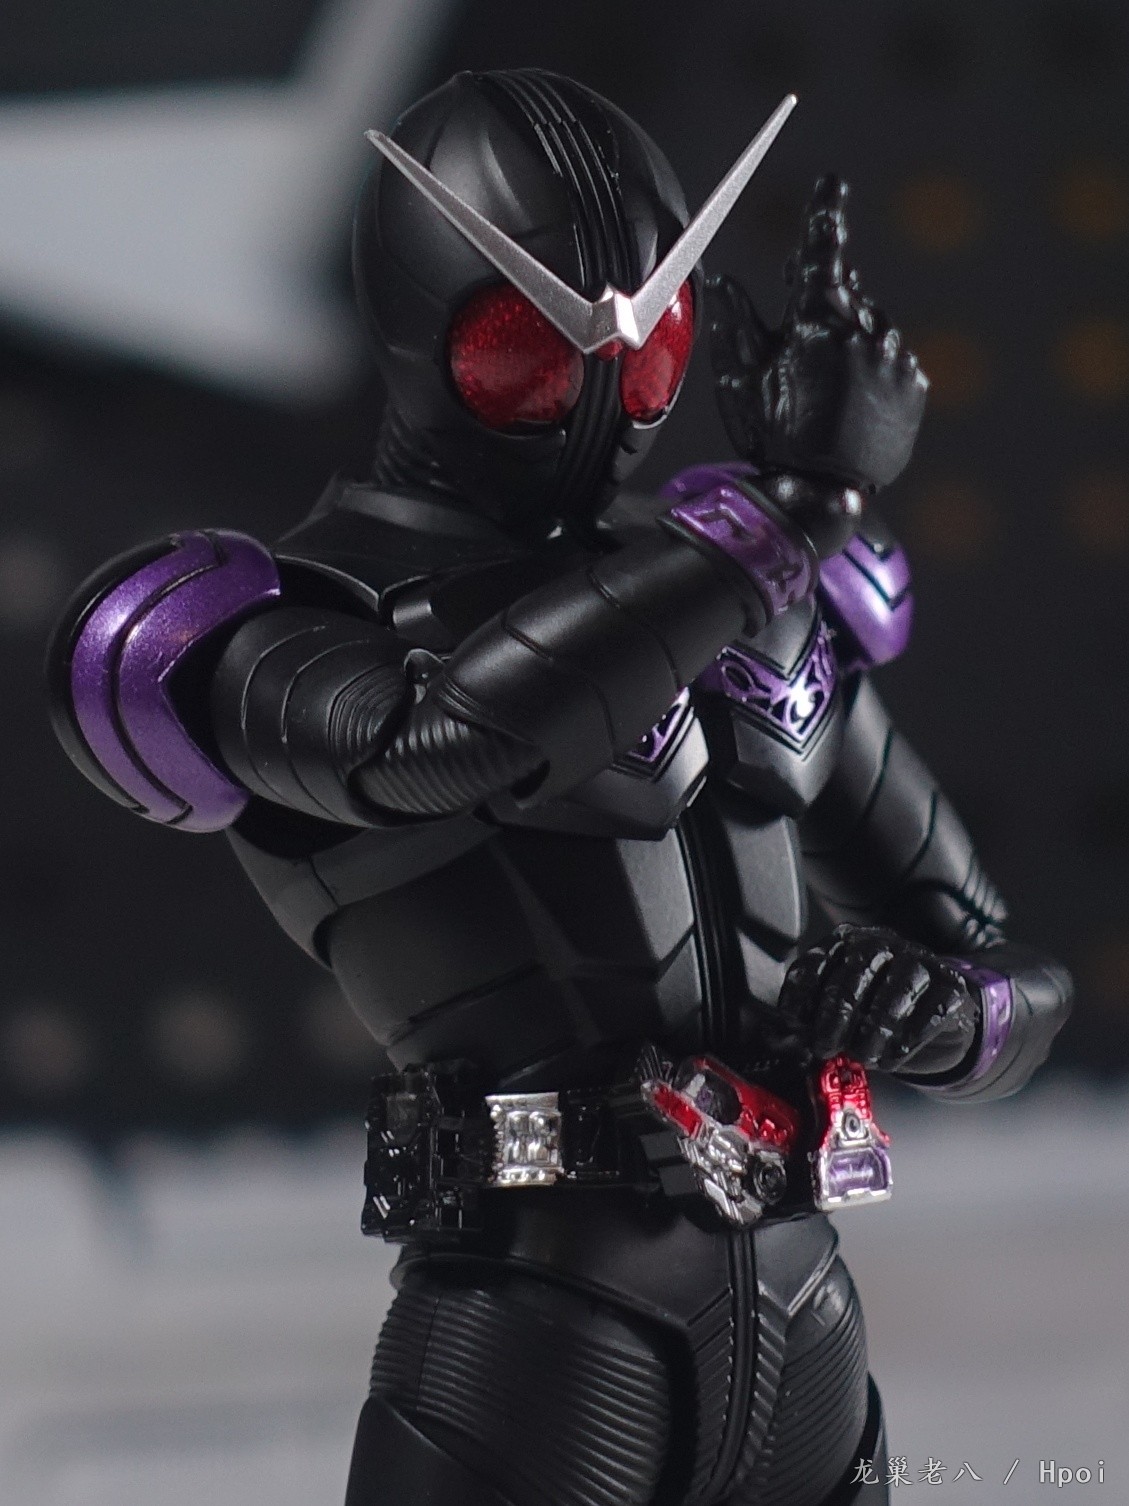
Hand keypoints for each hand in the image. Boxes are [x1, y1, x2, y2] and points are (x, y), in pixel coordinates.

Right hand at [707, 175, 928, 492]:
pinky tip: (843, 404)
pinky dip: (866, 370)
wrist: (826, 492)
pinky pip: (887, 361)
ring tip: (817, 390)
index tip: (832, 184)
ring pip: (866, 327)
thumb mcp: (741, 379)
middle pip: (843, 291)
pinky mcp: (911, 386)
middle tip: (795, 333)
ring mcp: (894, 357)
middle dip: (819, 298)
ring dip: (843, 340)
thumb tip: (724, 280)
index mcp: (820, 318)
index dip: (824, 211)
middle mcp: (866, 328)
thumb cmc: (778, 437)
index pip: (823, 246)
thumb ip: (734, 322)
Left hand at [767, 924, 976, 1073]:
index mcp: (846, 944)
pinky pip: (932, 1009)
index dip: (801, 990)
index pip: (817, 960)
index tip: (792, 1020)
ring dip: (875, 1029)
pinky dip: (910, 1037)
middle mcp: (882, 944)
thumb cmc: (877, 1012)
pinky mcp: (951, 986)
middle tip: (826, 1045)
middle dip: (836, 1014)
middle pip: (856, 972)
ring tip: (863, 1056)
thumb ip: (812, 1022)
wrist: (934, 1014)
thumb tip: (783, 1042)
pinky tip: (894, 1055)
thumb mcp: (840, 1013)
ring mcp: (920, 961)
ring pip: (897, 990)